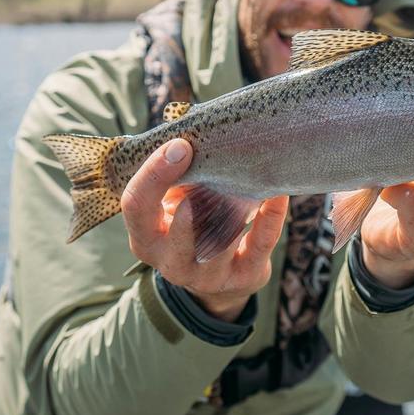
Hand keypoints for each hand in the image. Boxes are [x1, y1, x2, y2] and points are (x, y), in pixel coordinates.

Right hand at [121, 138, 287, 321]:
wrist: (219, 275)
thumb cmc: (192, 224)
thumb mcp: (174, 203)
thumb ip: (177, 178)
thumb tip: (191, 138)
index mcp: (147, 239)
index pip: (136, 207)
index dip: (153, 174)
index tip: (179, 145)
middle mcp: (172, 263)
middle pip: (176, 240)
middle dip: (188, 214)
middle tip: (204, 182)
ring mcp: (209, 276)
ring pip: (222, 245)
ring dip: (235, 209)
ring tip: (248, 178)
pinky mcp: (245, 277)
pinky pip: (260, 245)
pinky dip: (270, 217)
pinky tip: (277, 194)